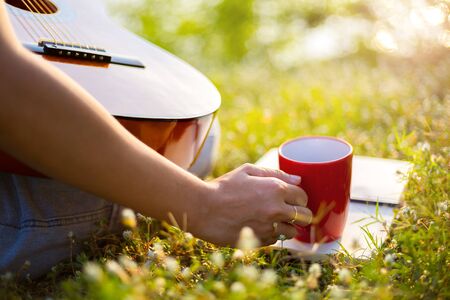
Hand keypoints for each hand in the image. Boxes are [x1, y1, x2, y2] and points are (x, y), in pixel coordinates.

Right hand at [193, 163, 311, 246]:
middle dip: (300, 214)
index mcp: (276, 189)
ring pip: (293, 231)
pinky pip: (276, 240)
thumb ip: (274, 173)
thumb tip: (297, 180)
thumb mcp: (247, 171)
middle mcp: (276, 209)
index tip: (293, 199)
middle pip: (306, 217)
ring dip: (286, 226)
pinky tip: (259, 226)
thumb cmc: (223, 187)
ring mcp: (269, 227)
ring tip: (272, 220)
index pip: (303, 197)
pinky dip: (271, 234)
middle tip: (289, 211)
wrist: (202, 209)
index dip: (299, 198)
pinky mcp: (260, 241)